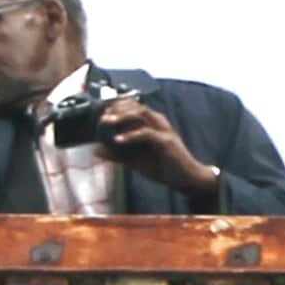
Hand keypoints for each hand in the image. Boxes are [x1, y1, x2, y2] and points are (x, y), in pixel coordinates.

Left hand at [99, 98, 218, 196]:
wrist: (187, 178)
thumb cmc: (163, 167)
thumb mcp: (137, 161)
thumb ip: (118, 155)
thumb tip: (98, 151)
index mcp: (153, 123)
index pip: (135, 106)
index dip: (118, 105)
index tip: (103, 110)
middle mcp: (159, 122)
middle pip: (137, 106)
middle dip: (118, 108)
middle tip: (103, 115)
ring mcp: (164, 130)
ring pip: (142, 115)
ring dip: (123, 116)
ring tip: (108, 121)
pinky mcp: (166, 142)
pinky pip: (146, 134)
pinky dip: (131, 135)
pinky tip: (118, 140)